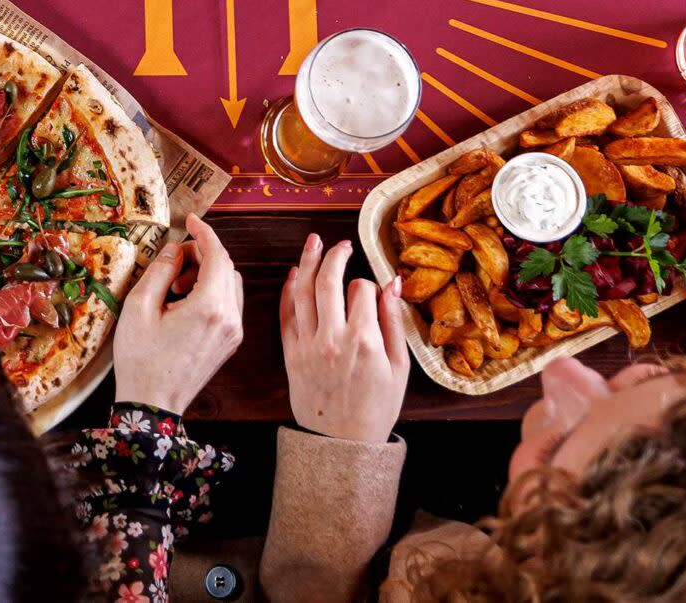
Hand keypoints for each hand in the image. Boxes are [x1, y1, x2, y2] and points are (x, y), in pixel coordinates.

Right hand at [110, 213, 243, 414]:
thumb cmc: (141, 358)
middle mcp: (230, 319)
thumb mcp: (139, 307)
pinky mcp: (230, 343)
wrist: (152, 405)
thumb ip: (160, 271)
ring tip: (175, 285)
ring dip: (208, 273)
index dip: (204, 232)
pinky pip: (230, 304)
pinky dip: (212, 292)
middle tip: (173, 260)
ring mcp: (233, 333)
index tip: (190, 219)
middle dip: (202, 254)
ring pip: (231, 285)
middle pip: (227, 267)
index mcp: (209, 307)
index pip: (217, 255)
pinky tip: (185, 302)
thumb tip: (175, 250)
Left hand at [278, 234, 406, 444]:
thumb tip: (393, 283)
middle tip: (341, 244)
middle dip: (335, 255)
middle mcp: (333, 338)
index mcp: (364, 341)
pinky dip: (289, 290)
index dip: (369, 284)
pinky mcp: (290, 353)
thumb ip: (394, 322)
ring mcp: (308, 344)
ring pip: (304, 291)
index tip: (372, 291)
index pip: (362, 290)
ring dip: (308, 261)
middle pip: (329, 281)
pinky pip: (286, 313)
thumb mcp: (399, 368)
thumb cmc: (376, 407)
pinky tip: (296, 273)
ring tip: (314, 242)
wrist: (341, 443)